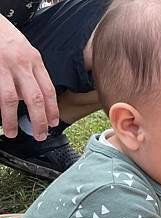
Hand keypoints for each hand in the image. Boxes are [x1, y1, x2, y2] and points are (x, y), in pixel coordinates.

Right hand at [0, 16, 58, 140]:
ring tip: (11, 132)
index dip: (52, 110)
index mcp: (34, 60)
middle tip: (39, 135)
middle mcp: (20, 64)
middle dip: (38, 120)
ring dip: (11, 119)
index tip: (52, 123)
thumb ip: (30, 73)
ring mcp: (3, 66)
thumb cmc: (5, 36)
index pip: (48, 90)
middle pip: (34, 98)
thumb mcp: (25, 51)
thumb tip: (28, 98)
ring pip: (10, 99)